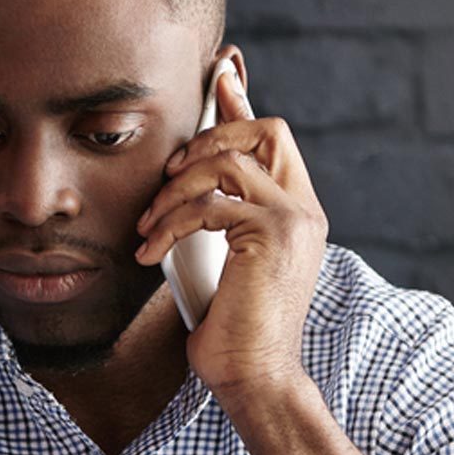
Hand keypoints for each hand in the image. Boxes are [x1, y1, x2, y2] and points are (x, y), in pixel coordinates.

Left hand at [135, 69, 328, 406]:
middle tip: (170, 174)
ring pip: (228, 161)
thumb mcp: (224, 266)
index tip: (219, 75)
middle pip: (265, 129)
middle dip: (209, 138)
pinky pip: (207, 204)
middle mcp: (304, 210)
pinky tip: (149, 251)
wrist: (255, 378)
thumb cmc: (234, 333)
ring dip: (175, 188)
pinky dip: (169, 224)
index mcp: (298, 214)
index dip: (243, 103)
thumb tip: (187, 194)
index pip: (275, 140)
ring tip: (149, 225)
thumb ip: (219, 224)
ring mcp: (292, 219)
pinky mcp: (270, 234)